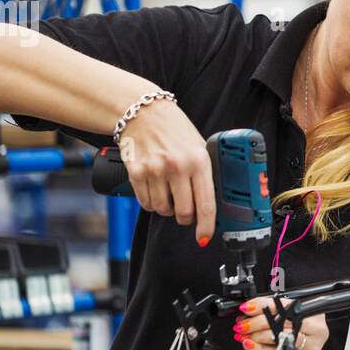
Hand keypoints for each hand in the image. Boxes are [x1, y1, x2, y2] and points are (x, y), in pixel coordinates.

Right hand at [117, 97, 216, 246]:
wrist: (143, 113)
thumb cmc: (174, 129)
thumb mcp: (199, 146)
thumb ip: (205, 172)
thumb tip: (213, 203)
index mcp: (198, 161)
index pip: (206, 204)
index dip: (206, 226)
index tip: (204, 236)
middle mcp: (178, 167)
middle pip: (184, 212)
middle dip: (186, 218)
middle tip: (185, 211)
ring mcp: (155, 170)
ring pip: (163, 210)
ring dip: (167, 209)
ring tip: (169, 194)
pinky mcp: (137, 173)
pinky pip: (146, 203)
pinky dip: (151, 203)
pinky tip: (155, 189)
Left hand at [232, 295, 332, 349]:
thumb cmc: (294, 345)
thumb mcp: (287, 325)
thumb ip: (271, 314)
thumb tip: (249, 309)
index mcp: (314, 318)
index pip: (286, 305)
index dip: (264, 305)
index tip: (248, 307)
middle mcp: (315, 333)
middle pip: (283, 322)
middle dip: (257, 322)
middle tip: (243, 324)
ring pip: (279, 339)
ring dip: (257, 336)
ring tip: (245, 335)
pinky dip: (258, 349)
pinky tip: (249, 345)